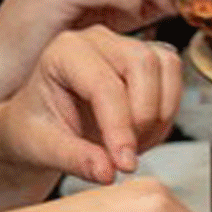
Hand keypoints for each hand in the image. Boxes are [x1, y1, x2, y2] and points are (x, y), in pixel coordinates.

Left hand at [0, 27, 181, 184]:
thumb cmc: (37, 127)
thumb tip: (108, 171)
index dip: (119, 127)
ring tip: (134, 144)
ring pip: (166, 68)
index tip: (124, 164)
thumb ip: (75, 159)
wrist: (42, 123)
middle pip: (143, 65)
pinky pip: (175, 79)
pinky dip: (168, 112)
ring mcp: (127, 46)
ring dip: (160, 114)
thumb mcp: (43, 148)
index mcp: (64, 51)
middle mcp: (98, 40)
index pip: (103, 84)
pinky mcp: (149, 60)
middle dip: (144, 116)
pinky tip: (144, 133)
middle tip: (127, 153)